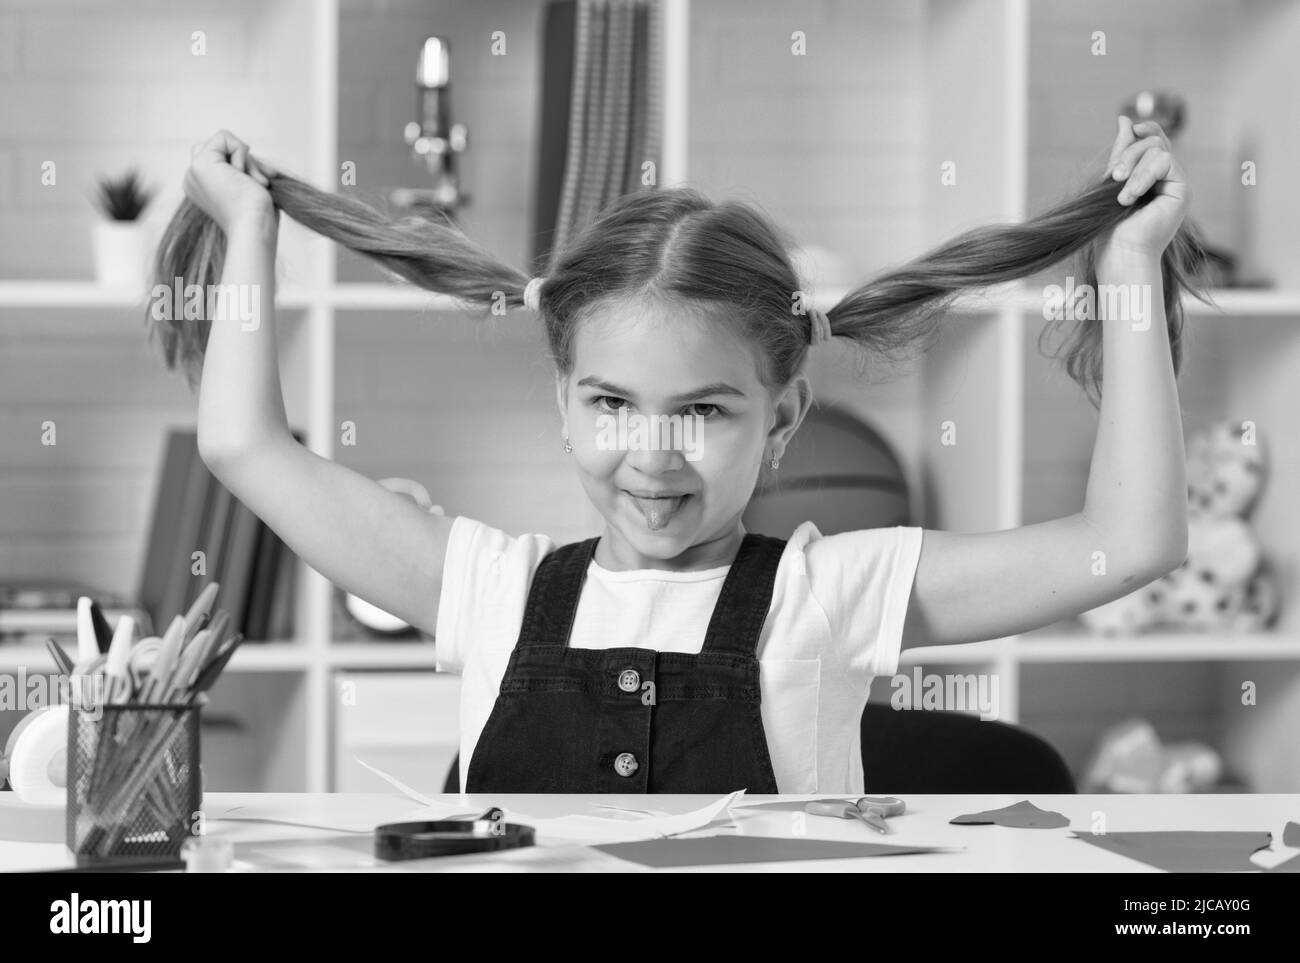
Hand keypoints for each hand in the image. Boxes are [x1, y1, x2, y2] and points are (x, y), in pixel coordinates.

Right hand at [183, 129, 278, 232]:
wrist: (254, 228)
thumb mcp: (249, 188)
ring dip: (247, 160)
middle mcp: (192, 179)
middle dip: (246, 160)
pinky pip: (224, 136)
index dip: (245, 164)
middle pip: (219, 148)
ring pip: (222, 142)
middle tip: (261, 182)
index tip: (261, 182)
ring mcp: (193, 171)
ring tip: (256, 183)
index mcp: (200, 188)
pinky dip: (242, 153)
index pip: (220, 157)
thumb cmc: (259, 216)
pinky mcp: (200, 163)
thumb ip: (240, 169)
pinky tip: (244, 177)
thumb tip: (245, 149)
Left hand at [1100, 115, 1192, 261]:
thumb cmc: (1110, 228)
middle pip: (1153, 141)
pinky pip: (1165, 161)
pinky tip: (1130, 197)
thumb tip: (1125, 120)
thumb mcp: (1111, 183)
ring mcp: (1177, 184)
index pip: (1154, 141)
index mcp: (1151, 177)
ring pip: (1157, 149)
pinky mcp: (1183, 190)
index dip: (1144, 130)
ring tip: (1121, 196)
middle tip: (1113, 179)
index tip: (1130, 127)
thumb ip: (1120, 154)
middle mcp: (1168, 179)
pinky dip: (1143, 176)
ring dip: (1132, 168)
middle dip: (1128, 154)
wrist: (1119, 255)